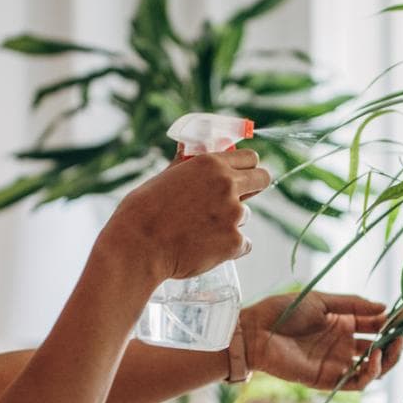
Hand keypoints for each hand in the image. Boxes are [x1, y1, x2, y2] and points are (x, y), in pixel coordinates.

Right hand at [102, 147, 270, 281]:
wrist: (139, 246)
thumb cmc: (142, 212)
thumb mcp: (165, 178)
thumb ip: (187, 166)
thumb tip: (189, 152)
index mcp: (210, 164)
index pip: (250, 158)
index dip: (246, 168)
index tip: (241, 176)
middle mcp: (227, 184)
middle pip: (263, 179)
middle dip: (254, 188)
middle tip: (236, 201)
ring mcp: (234, 214)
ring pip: (245, 216)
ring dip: (230, 223)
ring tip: (201, 232)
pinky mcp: (234, 242)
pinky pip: (242, 244)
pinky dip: (228, 249)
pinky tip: (205, 250)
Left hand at [241, 292, 402, 390]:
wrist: (255, 331)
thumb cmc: (283, 311)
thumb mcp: (322, 301)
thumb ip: (353, 305)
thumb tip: (385, 308)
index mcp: (343, 323)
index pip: (376, 324)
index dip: (393, 322)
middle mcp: (344, 344)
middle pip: (380, 347)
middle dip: (397, 341)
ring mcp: (337, 362)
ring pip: (374, 367)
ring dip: (389, 358)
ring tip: (395, 344)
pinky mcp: (329, 379)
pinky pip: (357, 380)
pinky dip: (371, 372)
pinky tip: (375, 358)